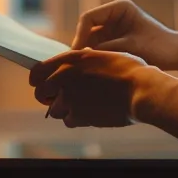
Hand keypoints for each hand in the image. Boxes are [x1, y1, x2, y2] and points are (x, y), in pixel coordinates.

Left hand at [29, 49, 155, 127]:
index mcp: (71, 59)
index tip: (44, 85)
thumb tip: (72, 66)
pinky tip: (91, 113)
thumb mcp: (103, 56)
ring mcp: (69, 98)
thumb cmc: (129, 71)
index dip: (38, 80)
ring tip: (83, 105)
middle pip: (40, 94)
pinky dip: (77, 119)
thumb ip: (83, 61)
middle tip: (61, 99)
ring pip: (54, 110)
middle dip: (48, 98)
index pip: (37, 71)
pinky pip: (68, 121)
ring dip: (65, 110)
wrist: (141, 90)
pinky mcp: (78, 116)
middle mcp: (64, 77)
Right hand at [72, 0, 177, 69]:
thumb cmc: (158, 47)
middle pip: (87, 30)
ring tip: (83, 69)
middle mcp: (114, 15)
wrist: (176, 55)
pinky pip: (99, 48)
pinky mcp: (115, 41)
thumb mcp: (130, 47)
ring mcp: (114, 29)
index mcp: (119, 8)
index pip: (89, 18)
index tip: (78, 54)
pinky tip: (92, 70)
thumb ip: (106, 48)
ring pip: (91, 41)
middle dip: (82, 46)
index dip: (80, 35)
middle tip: (76, 65)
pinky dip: (96, 57)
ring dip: (88, 53)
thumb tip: (81, 55)